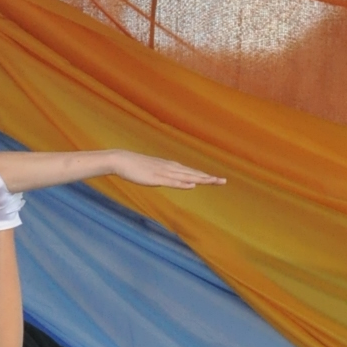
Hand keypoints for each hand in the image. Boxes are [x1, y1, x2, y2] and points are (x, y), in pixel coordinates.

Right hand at [106, 151, 224, 188]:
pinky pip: (171, 182)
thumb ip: (164, 175)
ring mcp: (164, 173)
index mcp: (171, 167)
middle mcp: (170, 168)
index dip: (205, 176)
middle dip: (208, 178)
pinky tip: (191, 186)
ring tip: (213, 181)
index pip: (192, 173)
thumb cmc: (136, 166)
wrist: (122, 160)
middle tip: (224, 181)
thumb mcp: (154, 172)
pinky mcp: (155, 178)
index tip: (218, 180)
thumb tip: (170, 179)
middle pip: (193, 174)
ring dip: (200, 179)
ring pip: (185, 177)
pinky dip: (182, 184)